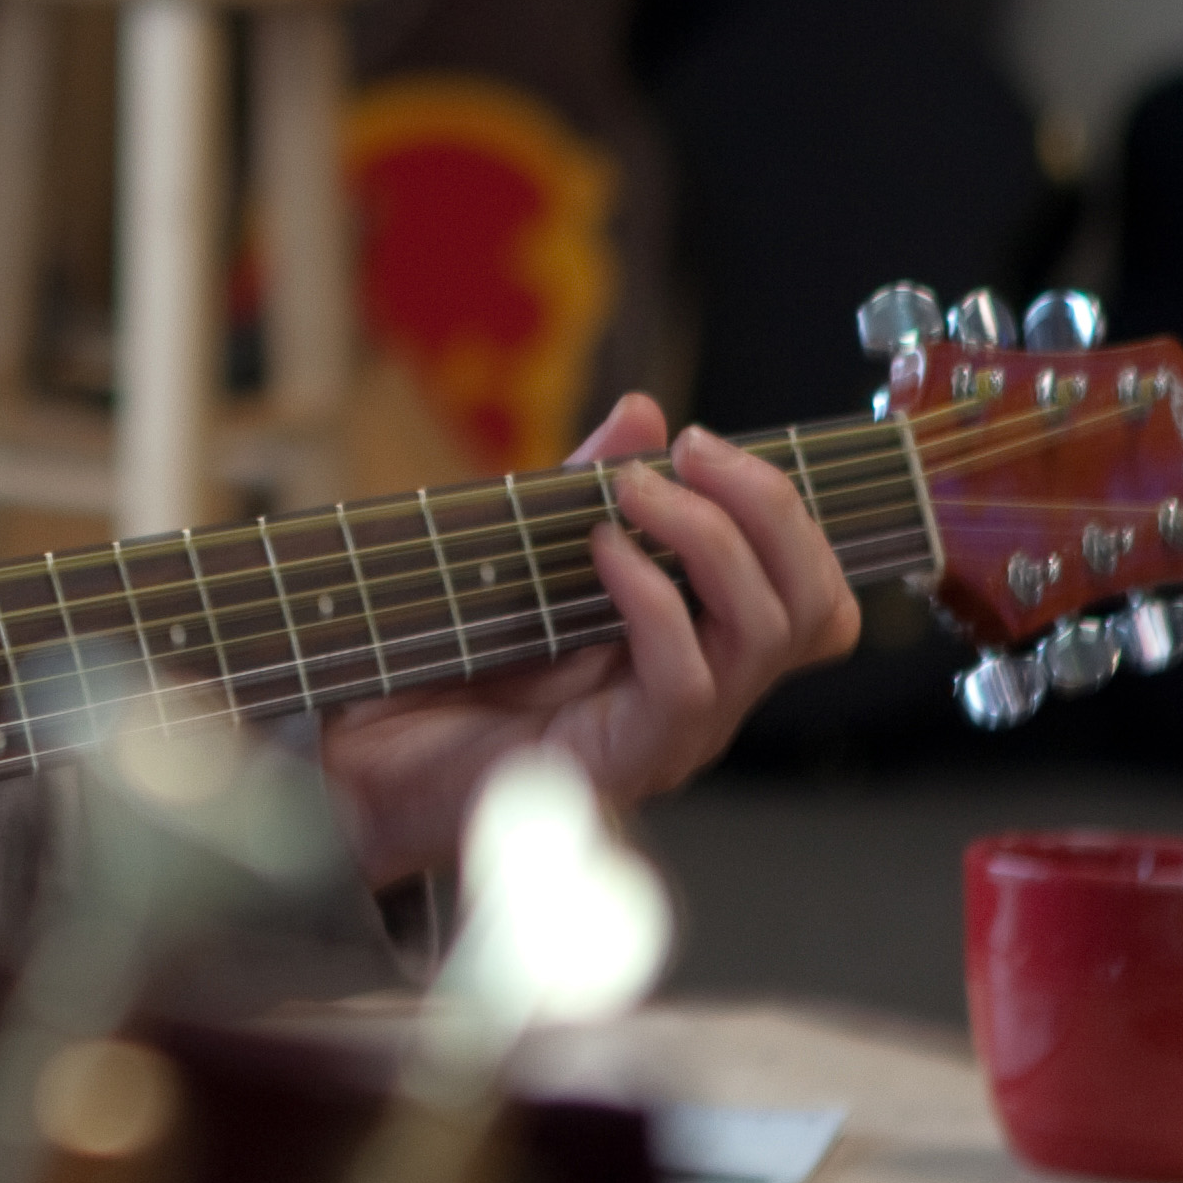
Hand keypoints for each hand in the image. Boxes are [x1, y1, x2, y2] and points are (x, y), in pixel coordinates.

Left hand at [313, 395, 856, 890]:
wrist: (367, 770)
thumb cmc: (442, 670)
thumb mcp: (519, 558)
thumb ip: (583, 492)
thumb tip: (643, 412)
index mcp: (696, 647)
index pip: (808, 590)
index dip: (780, 509)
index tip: (699, 443)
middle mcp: (705, 695)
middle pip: (815, 607)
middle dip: (770, 508)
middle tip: (693, 449)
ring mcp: (674, 735)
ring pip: (768, 636)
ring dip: (712, 539)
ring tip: (636, 489)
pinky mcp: (625, 761)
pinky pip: (685, 678)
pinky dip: (654, 598)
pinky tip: (602, 550)